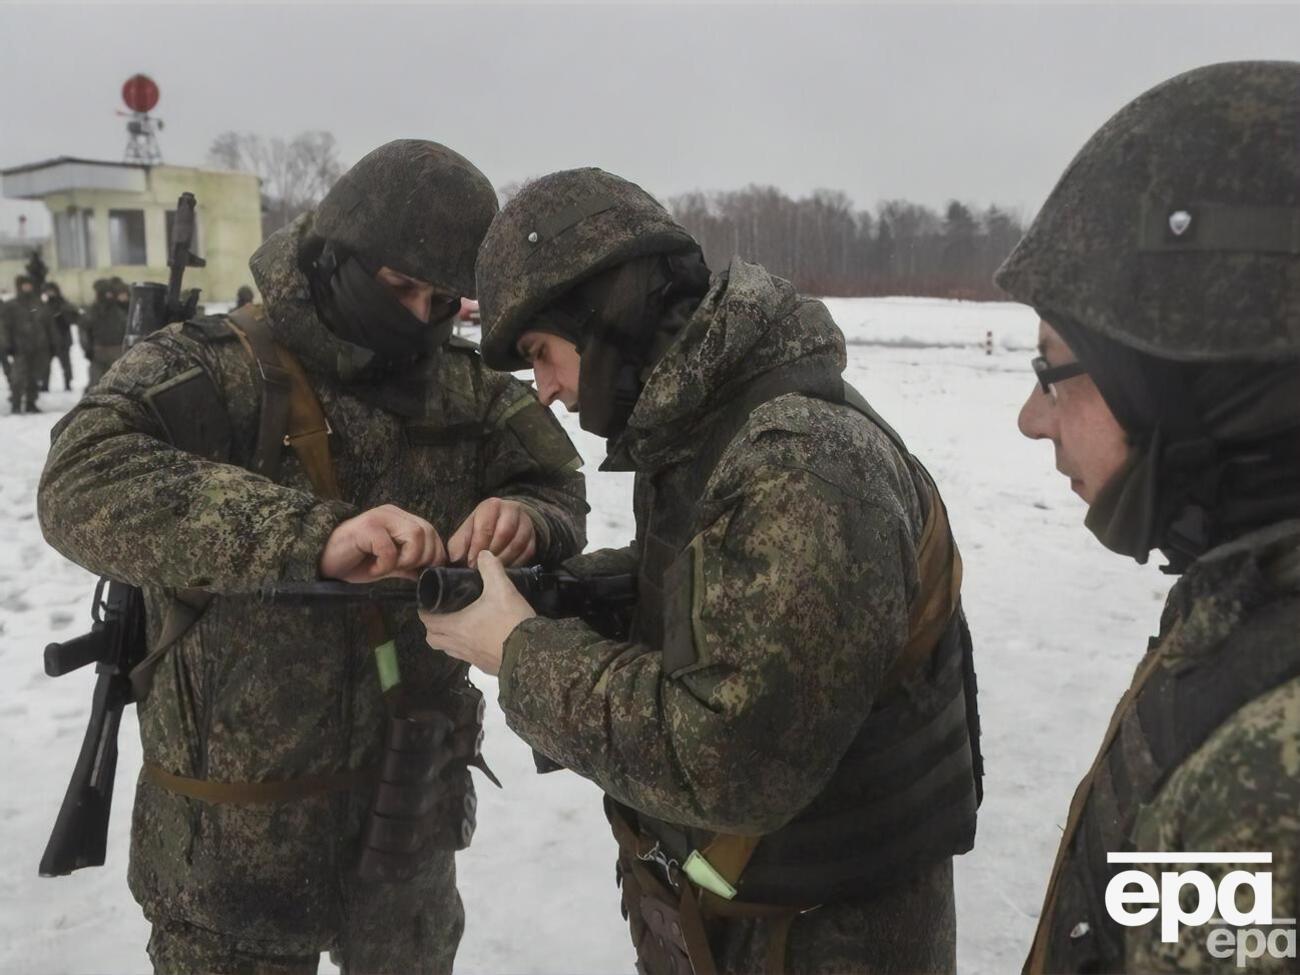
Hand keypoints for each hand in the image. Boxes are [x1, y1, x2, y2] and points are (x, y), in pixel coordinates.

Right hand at [319, 504, 446, 581]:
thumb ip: (409, 565)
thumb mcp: (389, 566)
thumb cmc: (355, 562)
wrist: (322, 561)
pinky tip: (373, 569)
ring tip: (387, 568)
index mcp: (400, 519)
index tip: (424, 572)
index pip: (432, 531)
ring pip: (414, 535)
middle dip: (422, 558)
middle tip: (402, 571)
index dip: (435, 553)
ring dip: (406, 559)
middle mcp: (392, 513)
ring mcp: (379, 517)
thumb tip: (433, 572)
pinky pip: (389, 547)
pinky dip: (385, 564)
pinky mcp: (366, 527)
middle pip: (427, 531)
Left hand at [420, 551, 534, 675]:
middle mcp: (458, 645)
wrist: (532, 653)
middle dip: (434, 627)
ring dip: (448, 639)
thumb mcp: (502, 589)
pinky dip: (466, 648)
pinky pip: (467, 658)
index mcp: (456, 626)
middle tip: (443, 614)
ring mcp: (471, 658)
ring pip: (449, 650)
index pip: (427, 621)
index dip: (425, 611)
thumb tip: (483, 554)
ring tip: (461, 625)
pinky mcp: (484, 666)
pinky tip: (480, 637)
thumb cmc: (510, 621)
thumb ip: (491, 569)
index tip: (430, 602)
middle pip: (433, 639)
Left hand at [447, 498, 536, 567]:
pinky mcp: (533, 538)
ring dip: (503, 560)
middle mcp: (512, 509)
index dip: (477, 547)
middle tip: (482, 569)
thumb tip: (457, 559)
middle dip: (491, 554)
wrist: (505, 521)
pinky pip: (527, 553)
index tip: (471, 563)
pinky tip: (504, 570)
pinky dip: (515, 564)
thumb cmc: (481, 528)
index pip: (486, 527)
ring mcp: (525, 523)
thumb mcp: (467, 530)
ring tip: (492, 571)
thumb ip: (459, 543)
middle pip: (504, 533)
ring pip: (517, 544)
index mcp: (492, 505)